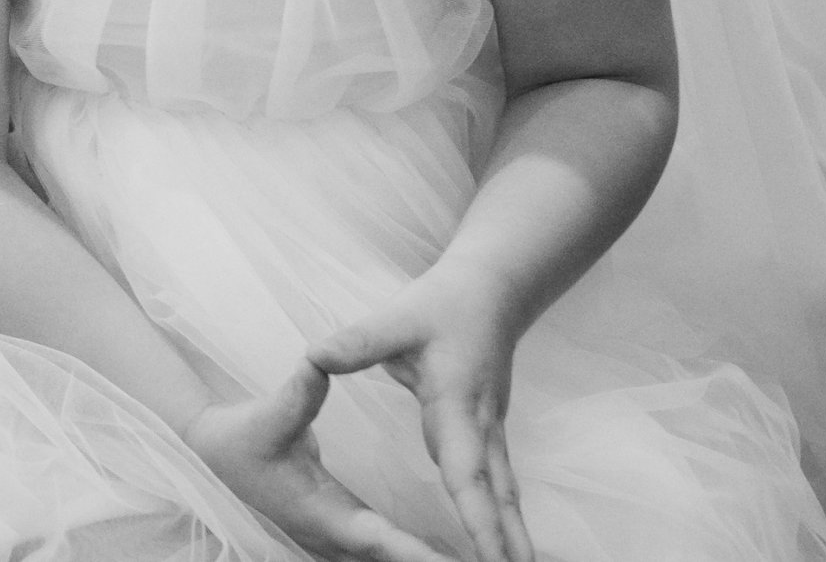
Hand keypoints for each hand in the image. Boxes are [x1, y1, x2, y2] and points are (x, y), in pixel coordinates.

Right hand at [183, 361, 460, 561]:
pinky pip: (388, 555)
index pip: (382, 542)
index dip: (421, 555)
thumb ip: (297, 394)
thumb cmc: (241, 438)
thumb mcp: (268, 416)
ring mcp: (338, 543)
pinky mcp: (342, 536)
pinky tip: (447, 556)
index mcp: (323, 514)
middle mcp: (335, 539)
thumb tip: (318, 362)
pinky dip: (419, 558)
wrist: (214, 456)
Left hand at [311, 270, 532, 561]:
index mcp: (458, 406)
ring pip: (504, 493)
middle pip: (497, 497)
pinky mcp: (488, 431)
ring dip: (510, 535)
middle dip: (506, 544)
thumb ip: (357, 343)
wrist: (491, 290)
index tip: (491, 559)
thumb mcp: (396, 319)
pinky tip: (502, 540)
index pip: (467, 474)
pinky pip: (498, 484)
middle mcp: (481, 427)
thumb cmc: (442, 305)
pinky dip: (502, 515)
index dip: (478, 520)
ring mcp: (490, 431)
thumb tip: (314, 355)